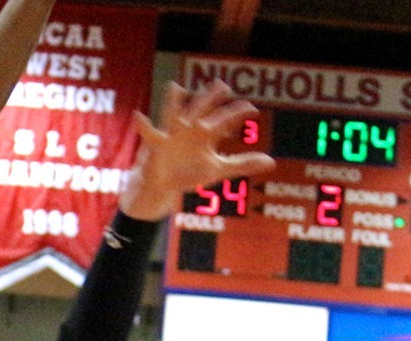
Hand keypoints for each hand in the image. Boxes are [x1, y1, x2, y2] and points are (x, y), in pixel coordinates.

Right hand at [119, 80, 275, 221]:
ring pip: (175, 115)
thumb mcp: (218, 169)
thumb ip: (243, 163)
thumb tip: (271, 161)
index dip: (237, 115)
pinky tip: (139, 116)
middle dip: (211, 99)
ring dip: (173, 102)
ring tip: (174, 87)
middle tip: (222, 86)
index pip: (224, 121)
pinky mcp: (158, 144)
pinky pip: (150, 134)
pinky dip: (144, 126)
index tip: (252, 109)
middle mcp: (190, 130)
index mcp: (206, 134)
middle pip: (202, 110)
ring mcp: (173, 135)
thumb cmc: (190, 173)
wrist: (165, 184)